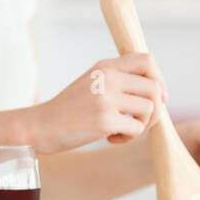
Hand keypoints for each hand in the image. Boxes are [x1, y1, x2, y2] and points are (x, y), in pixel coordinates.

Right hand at [29, 53, 166, 154]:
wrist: (40, 125)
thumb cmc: (69, 110)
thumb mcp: (92, 83)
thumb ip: (119, 80)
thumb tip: (158, 92)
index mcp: (105, 66)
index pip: (147, 60)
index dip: (159, 79)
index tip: (157, 98)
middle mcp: (107, 77)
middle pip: (154, 88)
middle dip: (155, 110)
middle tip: (139, 122)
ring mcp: (105, 98)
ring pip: (149, 109)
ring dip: (142, 126)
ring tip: (123, 130)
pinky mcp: (104, 120)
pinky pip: (136, 129)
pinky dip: (129, 138)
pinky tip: (111, 138)